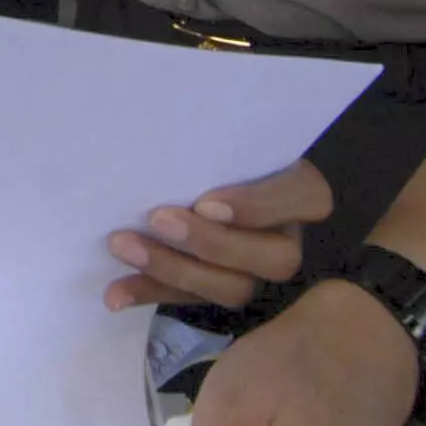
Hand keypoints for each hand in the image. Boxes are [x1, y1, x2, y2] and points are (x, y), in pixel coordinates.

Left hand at [107, 160, 331, 310]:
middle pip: (271, 258)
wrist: (235, 185)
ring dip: (173, 270)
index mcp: (310, 195)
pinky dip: (154, 295)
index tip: (207, 202)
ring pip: (233, 288)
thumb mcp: (247, 145)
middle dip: (208, 243)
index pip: (302, 199)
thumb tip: (180, 122)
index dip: (255, 207)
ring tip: (124, 246)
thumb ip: (226, 148)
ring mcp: (266, 277)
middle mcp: (297, 241)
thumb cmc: (242, 157)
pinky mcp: (230, 295)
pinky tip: (115, 294)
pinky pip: (196, 303)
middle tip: (158, 218)